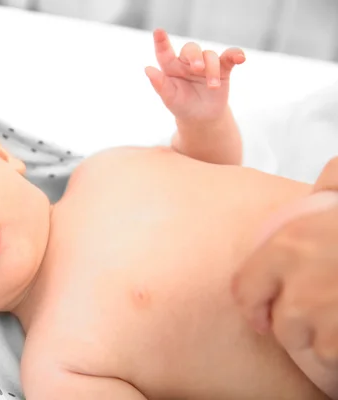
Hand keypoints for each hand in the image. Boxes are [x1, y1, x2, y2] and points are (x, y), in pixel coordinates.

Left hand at [145, 29, 244, 121]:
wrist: (202, 117)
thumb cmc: (182, 106)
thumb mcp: (170, 99)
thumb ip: (160, 84)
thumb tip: (147, 69)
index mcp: (171, 68)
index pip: (164, 52)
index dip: (161, 42)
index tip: (158, 32)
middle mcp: (187, 62)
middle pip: (191, 49)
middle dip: (195, 56)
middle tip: (197, 68)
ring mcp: (205, 64)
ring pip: (210, 56)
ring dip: (212, 70)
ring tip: (212, 87)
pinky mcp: (222, 68)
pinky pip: (230, 56)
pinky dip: (235, 54)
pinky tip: (240, 58)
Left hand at [233, 157, 337, 365]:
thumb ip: (329, 184)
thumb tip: (319, 189)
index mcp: (291, 246)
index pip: (245, 288)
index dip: (253, 304)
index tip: (260, 315)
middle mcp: (301, 290)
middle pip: (281, 325)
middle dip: (296, 326)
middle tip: (319, 317)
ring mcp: (328, 323)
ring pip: (311, 350)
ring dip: (325, 344)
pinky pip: (335, 366)